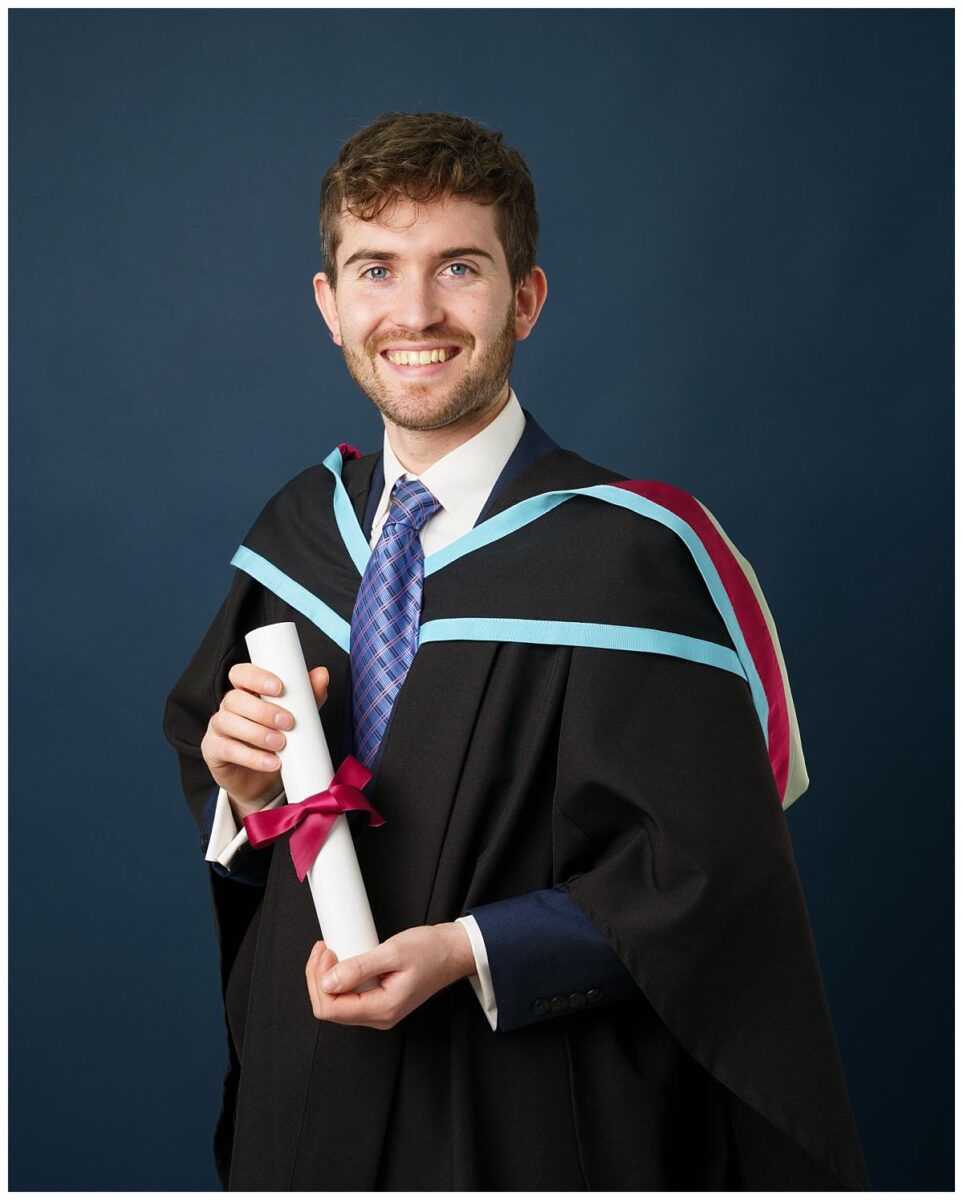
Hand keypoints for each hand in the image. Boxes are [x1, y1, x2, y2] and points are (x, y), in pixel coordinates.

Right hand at [200, 661, 329, 815]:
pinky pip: (227, 749)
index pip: (241, 674)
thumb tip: (322, 674)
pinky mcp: (213, 751)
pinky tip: (272, 762)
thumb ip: (308, 697)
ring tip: (281, 744)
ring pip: (228, 722)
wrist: (265, 781)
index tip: (279, 688)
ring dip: (257, 733)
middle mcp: (228, 706)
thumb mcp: (297, 718)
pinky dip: (252, 757)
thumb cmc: (279, 741)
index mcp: (246, 691)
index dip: (256, 677)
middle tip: (288, 722)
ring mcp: (218, 728)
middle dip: (262, 710)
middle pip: (234, 698)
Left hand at [304, 923, 476, 1029]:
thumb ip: (360, 968)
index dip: (319, 980)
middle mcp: (379, 1016)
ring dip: (326, 977)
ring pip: (336, 1003)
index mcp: (383, 1008)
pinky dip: (338, 977)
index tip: (325, 952)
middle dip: (318, 978)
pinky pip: (348, 996)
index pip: (331, 1009)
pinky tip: (339, 959)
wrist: (452, 952)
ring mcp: (378, 1010)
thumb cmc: (431, 951)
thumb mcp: (393, 952)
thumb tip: (328, 981)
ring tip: (330, 951)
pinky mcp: (378, 1000)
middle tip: (323, 948)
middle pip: (330, 1008)